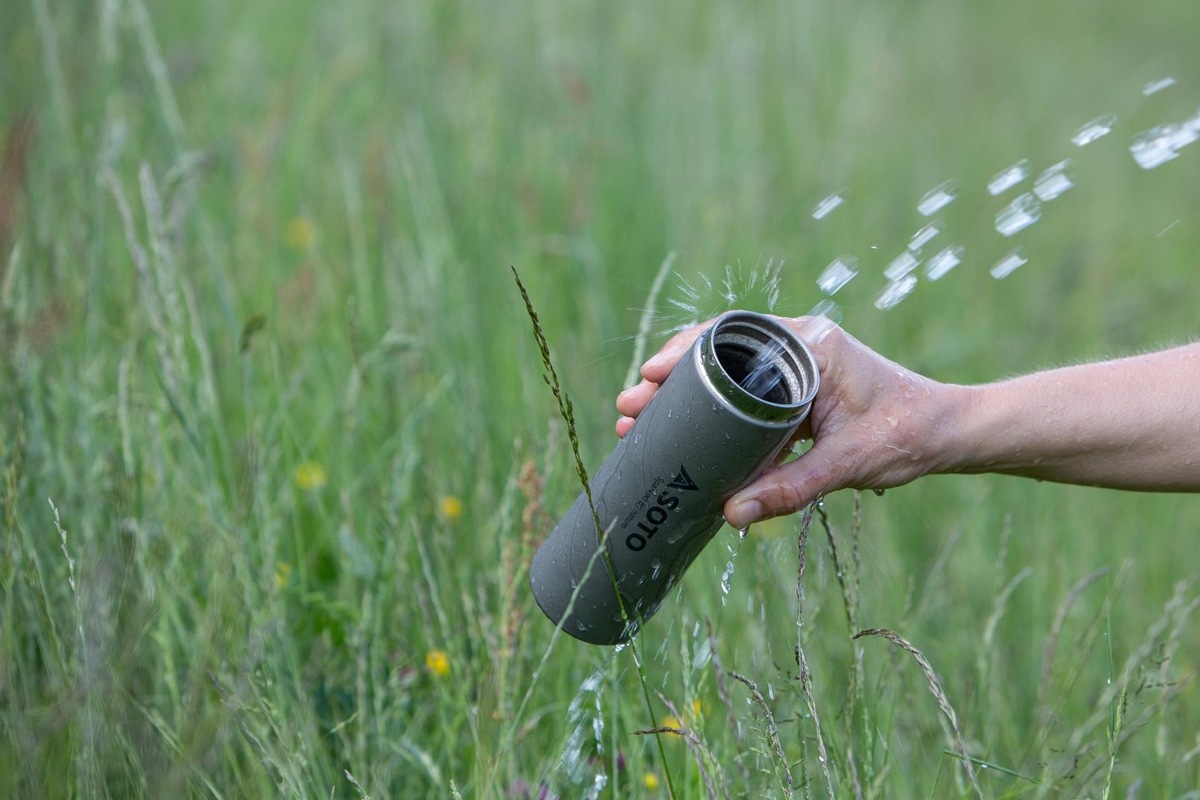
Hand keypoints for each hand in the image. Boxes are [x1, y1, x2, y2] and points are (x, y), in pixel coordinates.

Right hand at [615, 317, 956, 527]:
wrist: (948, 432)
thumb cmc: (907, 436)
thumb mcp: (844, 465)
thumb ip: (788, 489)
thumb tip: (731, 516)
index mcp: (811, 345)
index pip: (733, 338)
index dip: (685, 356)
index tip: (649, 376)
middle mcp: (802, 343)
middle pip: (721, 353)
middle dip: (672, 379)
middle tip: (630, 407)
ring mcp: (800, 362)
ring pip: (730, 371)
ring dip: (689, 393)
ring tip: (645, 418)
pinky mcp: (801, 385)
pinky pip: (749, 388)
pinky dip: (717, 405)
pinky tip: (690, 429)